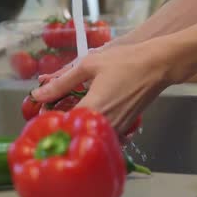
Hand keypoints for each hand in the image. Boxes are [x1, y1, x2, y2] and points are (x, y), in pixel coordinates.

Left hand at [31, 39, 174, 133]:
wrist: (158, 65)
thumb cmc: (125, 61)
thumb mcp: (88, 65)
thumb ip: (61, 82)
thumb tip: (38, 93)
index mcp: (93, 108)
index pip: (61, 125)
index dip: (48, 119)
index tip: (42, 109)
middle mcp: (105, 123)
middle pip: (74, 133)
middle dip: (61, 123)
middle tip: (53, 108)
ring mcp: (118, 128)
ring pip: (89, 135)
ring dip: (77, 125)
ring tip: (70, 109)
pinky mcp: (126, 128)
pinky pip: (103, 133)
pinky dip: (93, 126)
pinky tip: (90, 111)